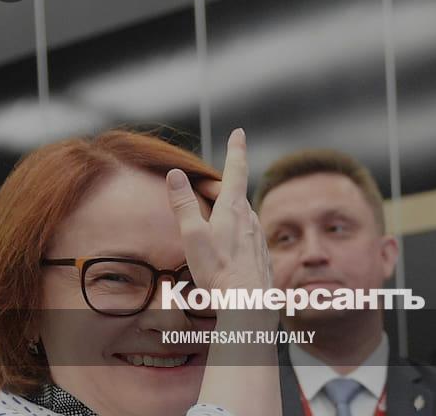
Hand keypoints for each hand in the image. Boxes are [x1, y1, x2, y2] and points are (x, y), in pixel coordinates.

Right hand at [166, 129, 271, 295]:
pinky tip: (225, 249)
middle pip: (233, 195)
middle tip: (200, 191)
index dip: (236, 149)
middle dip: (218, 189)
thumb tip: (175, 174)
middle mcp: (250, 217)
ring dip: (226, 212)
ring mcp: (257, 234)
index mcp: (233, 208)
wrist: (248, 302)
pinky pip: (246, 233)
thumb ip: (183, 204)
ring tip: (209, 224)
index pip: (236, 170)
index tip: (239, 133)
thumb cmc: (218, 270)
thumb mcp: (192, 235)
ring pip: (241, 214)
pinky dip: (234, 232)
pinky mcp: (260, 252)